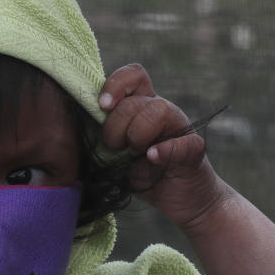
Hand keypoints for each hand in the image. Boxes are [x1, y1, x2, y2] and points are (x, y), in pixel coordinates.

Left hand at [99, 64, 229, 230]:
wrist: (179, 198)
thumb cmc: (142, 172)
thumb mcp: (116, 151)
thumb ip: (104, 132)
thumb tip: (80, 121)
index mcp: (143, 105)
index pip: (134, 75)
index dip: (116, 84)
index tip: (102, 106)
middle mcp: (163, 110)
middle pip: (135, 100)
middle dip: (115, 126)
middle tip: (114, 148)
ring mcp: (180, 128)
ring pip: (159, 110)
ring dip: (137, 134)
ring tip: (134, 154)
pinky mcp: (194, 150)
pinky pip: (182, 141)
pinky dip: (164, 149)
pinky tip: (151, 158)